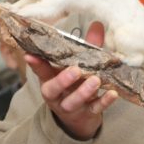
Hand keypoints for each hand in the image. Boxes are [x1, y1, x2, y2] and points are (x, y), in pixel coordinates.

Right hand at [24, 21, 118, 139]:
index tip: (30, 55)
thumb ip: (87, 47)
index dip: (36, 63)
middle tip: (75, 70)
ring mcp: (71, 106)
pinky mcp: (87, 115)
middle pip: (53, 89)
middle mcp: (57, 94)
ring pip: (72, 101)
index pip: (41, 71)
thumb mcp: (78, 65)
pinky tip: (113, 94)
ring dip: (83, 91)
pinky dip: (104, 102)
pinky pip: (94, 109)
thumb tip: (98, 24)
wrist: (80, 118)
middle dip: (62, 80)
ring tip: (95, 80)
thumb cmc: (76, 85)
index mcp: (50, 79)